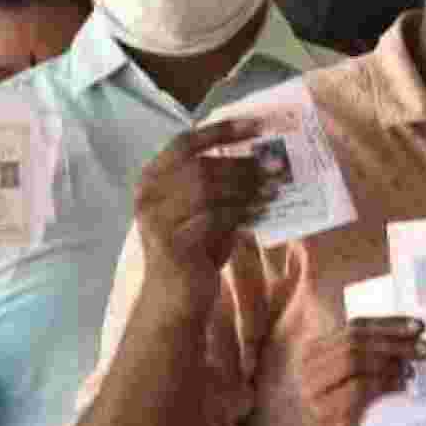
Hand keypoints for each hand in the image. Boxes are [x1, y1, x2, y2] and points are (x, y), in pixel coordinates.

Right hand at [134, 119, 275, 313]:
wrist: (173, 300)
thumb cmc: (192, 251)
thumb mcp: (203, 211)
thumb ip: (219, 186)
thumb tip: (261, 162)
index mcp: (151, 179)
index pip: (185, 142)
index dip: (222, 130)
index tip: (258, 125)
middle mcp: (148, 195)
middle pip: (201, 166)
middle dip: (243, 165)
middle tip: (277, 167)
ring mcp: (157, 219)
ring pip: (207, 188)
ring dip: (246, 187)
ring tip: (274, 188)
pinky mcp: (173, 243)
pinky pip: (214, 217)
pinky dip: (241, 212)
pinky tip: (261, 212)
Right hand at [297, 316, 425, 425]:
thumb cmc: (356, 413)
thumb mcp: (361, 376)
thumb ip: (373, 354)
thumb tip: (413, 334)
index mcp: (315, 351)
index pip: (355, 326)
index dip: (389, 323)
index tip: (420, 326)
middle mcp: (307, 367)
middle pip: (355, 341)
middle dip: (394, 342)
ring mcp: (311, 390)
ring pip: (352, 360)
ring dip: (389, 361)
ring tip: (414, 368)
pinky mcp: (323, 412)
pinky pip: (356, 387)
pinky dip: (383, 382)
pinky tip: (403, 385)